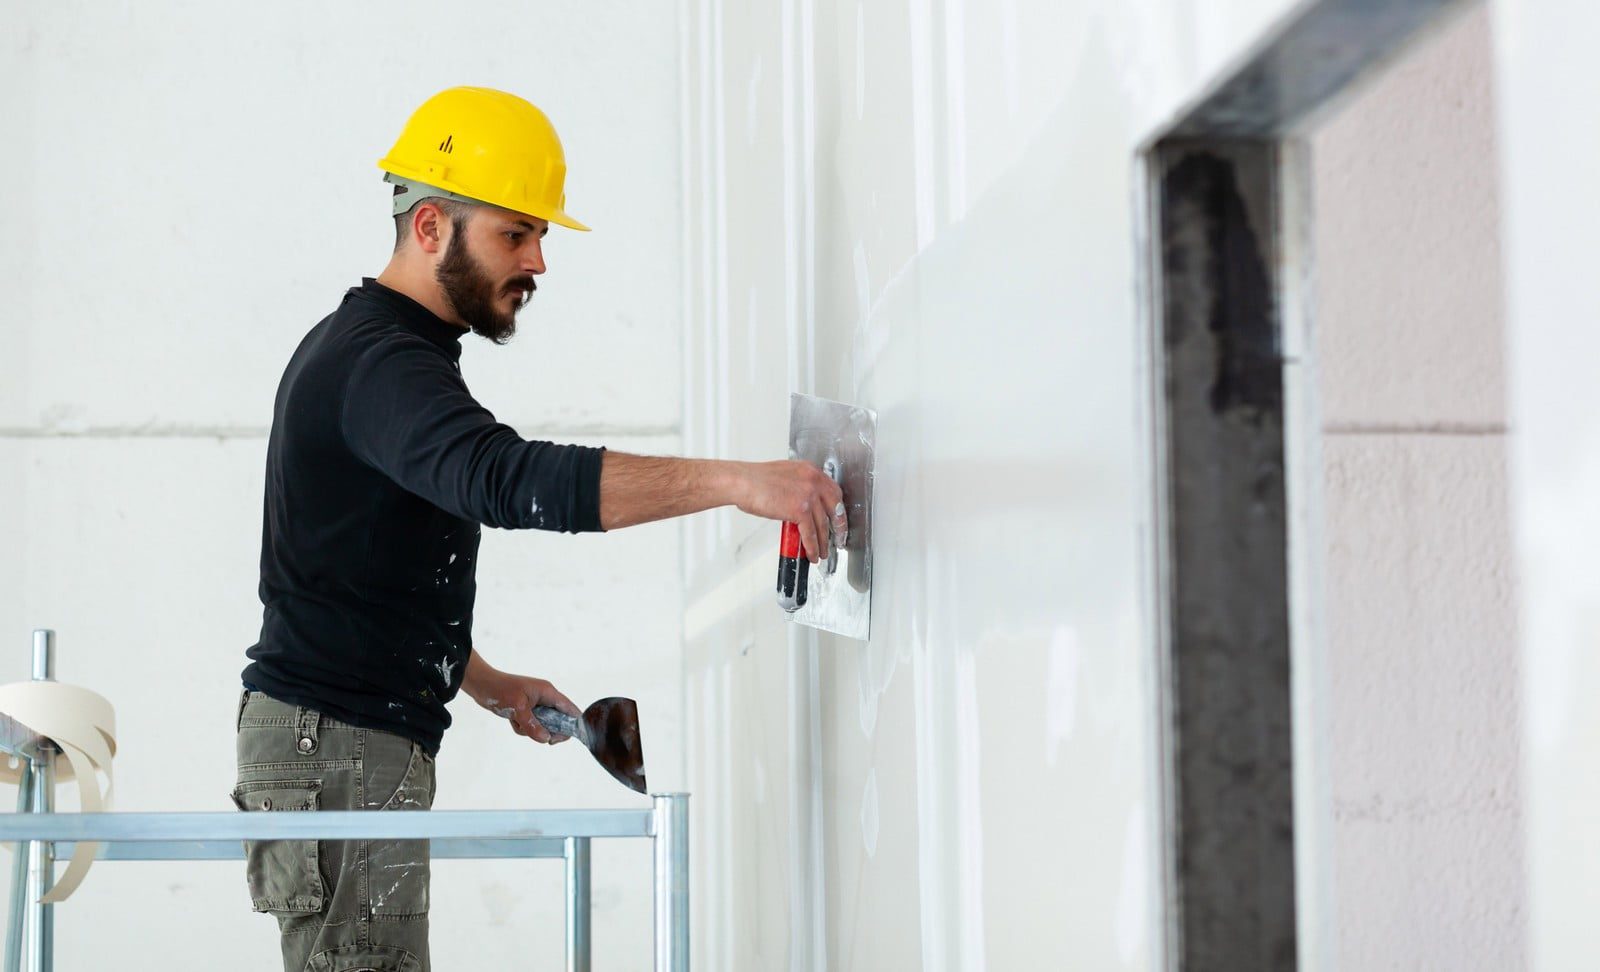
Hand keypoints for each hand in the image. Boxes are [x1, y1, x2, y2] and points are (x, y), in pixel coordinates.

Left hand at [464, 661, 580, 744]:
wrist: (481, 685)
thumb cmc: (500, 690)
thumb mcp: (518, 709)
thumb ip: (533, 725)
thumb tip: (546, 739)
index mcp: (548, 692)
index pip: (569, 708)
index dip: (573, 723)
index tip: (567, 737)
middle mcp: (544, 698)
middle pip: (558, 720)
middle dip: (549, 730)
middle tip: (545, 739)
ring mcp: (535, 704)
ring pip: (542, 725)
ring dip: (531, 729)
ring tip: (518, 722)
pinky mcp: (526, 710)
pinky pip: (530, 725)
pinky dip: (522, 727)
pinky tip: (512, 720)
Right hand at [734, 460, 846, 562]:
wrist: (742, 482)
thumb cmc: (755, 480)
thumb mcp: (785, 475)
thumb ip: (798, 486)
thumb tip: (803, 504)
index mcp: (810, 470)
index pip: (833, 491)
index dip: (838, 509)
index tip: (838, 519)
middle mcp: (813, 480)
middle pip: (835, 508)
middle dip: (838, 527)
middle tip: (838, 539)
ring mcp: (809, 495)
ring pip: (822, 525)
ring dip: (823, 542)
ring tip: (822, 553)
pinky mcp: (800, 510)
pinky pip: (810, 534)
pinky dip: (812, 547)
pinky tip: (812, 554)